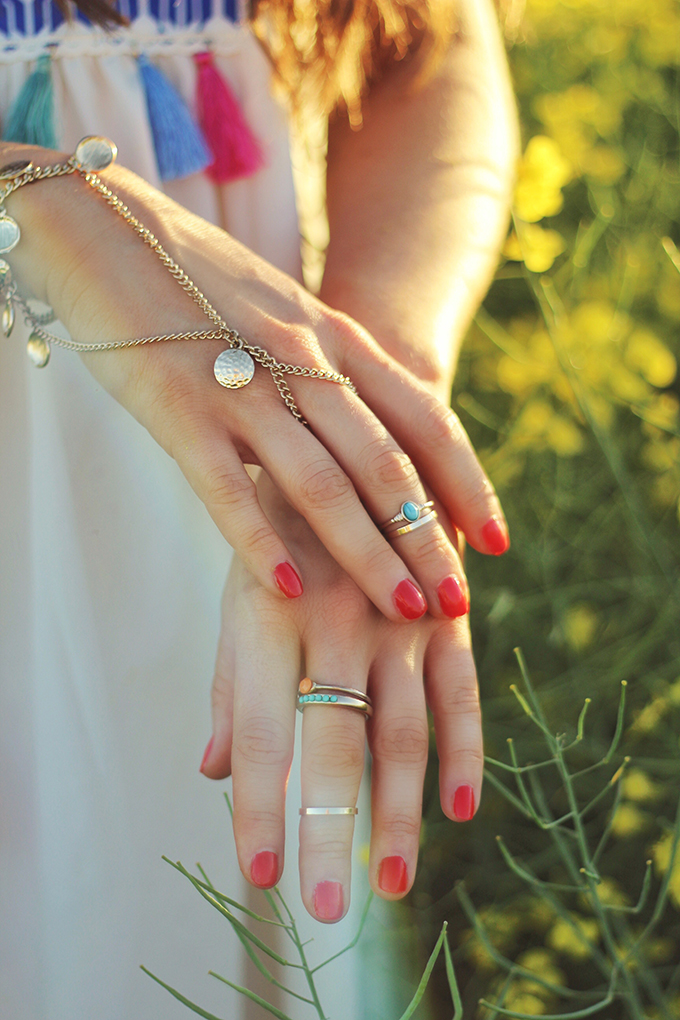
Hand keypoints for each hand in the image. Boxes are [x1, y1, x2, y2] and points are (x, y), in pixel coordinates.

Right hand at [4, 153, 506, 624]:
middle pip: (384, 463)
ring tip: (400, 610)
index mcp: (334, 337)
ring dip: (365, 553)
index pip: (424, 419)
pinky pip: (227, 487)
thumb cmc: (194, 278)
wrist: (100, 225)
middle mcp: (300, 359)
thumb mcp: (283, 313)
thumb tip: (366, 438)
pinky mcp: (176, 406)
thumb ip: (328, 371)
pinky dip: (261, 543)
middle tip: (455, 600)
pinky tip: (288, 591)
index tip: (495, 540)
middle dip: (428, 538)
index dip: (467, 483)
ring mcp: (239, 384)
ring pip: (319, 481)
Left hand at [201, 472, 482, 920]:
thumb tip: (215, 773)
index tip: (257, 878)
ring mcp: (397, 616)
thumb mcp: (240, 592)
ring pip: (401, 729)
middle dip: (327, 829)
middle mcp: (334, 619)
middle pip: (331, 742)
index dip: (259, 810)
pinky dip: (465, 751)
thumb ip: (233, 683)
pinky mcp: (447, 612)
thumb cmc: (278, 530)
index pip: (261, 733)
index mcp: (268, 613)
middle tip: (326, 910)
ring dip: (400, 811)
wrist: (352, 436)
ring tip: (393, 882)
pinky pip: (461, 691)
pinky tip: (461, 809)